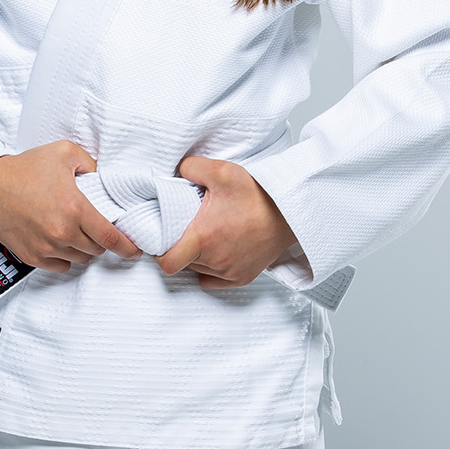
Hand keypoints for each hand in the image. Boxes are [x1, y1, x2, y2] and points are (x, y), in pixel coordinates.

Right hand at [0, 142, 140, 272]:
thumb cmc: (23, 169)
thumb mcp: (64, 152)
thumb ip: (91, 163)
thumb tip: (103, 178)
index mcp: (75, 208)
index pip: (110, 237)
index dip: (127, 247)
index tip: (135, 251)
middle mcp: (62, 231)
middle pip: (96, 249)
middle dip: (100, 240)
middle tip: (93, 226)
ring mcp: (46, 247)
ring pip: (79, 258)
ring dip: (82, 248)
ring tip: (74, 230)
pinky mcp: (32, 256)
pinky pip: (60, 265)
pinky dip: (65, 256)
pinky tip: (59, 240)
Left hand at [156, 155, 299, 290]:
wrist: (290, 211)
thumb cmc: (258, 194)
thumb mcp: (222, 171)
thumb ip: (191, 167)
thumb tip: (178, 171)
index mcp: (203, 238)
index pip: (167, 262)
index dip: (159, 252)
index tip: (163, 238)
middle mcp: (215, 260)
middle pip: (182, 263)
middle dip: (180, 247)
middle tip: (188, 228)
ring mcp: (229, 272)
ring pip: (199, 270)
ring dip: (197, 257)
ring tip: (208, 234)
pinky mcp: (242, 277)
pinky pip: (214, 280)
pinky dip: (211, 270)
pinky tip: (217, 251)